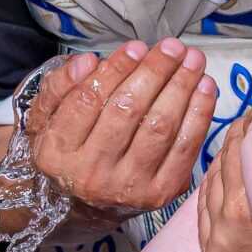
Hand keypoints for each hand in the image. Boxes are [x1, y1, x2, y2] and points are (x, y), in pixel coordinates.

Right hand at [24, 41, 217, 220]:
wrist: (85, 206)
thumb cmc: (69, 151)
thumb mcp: (46, 118)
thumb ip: (59, 86)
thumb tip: (87, 62)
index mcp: (56, 152)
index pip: (88, 100)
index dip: (116, 69)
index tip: (136, 46)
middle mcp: (90, 174)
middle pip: (128, 111)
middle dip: (155, 72)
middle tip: (172, 47)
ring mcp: (127, 187)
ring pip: (159, 127)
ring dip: (181, 87)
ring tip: (193, 60)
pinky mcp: (160, 193)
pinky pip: (184, 147)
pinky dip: (199, 114)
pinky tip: (205, 87)